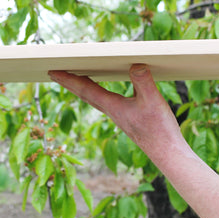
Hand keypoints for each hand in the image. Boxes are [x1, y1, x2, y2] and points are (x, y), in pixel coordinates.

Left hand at [48, 64, 184, 154]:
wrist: (166, 153)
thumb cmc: (158, 129)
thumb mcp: (152, 100)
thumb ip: (143, 81)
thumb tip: (134, 64)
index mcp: (112, 106)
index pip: (85, 89)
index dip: (68, 79)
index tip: (52, 72)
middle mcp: (111, 111)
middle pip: (84, 94)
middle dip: (69, 82)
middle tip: (55, 73)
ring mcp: (118, 116)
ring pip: (94, 98)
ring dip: (82, 87)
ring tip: (74, 79)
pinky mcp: (127, 119)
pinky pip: (106, 102)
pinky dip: (98, 93)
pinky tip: (104, 92)